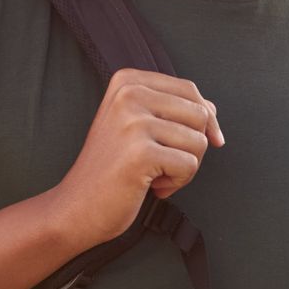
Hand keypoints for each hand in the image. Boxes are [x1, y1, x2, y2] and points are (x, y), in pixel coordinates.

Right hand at [48, 68, 224, 248]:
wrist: (77, 207)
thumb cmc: (110, 170)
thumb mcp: (136, 126)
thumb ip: (172, 111)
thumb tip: (212, 109)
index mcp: (127, 81)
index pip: (189, 90)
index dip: (204, 119)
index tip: (193, 144)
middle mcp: (129, 93)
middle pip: (200, 114)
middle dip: (193, 146)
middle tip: (165, 164)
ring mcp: (134, 122)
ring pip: (199, 141)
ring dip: (185, 167)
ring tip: (155, 175)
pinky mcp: (141, 152)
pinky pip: (189, 165)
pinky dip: (178, 182)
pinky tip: (153, 186)